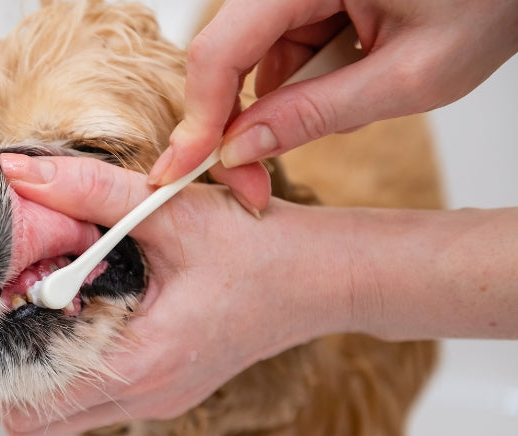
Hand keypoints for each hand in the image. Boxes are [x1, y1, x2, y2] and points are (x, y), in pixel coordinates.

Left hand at [0, 153, 346, 435]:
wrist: (324, 279)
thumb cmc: (256, 246)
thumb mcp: (170, 211)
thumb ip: (88, 190)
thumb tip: (16, 172)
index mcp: (140, 366)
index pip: (26, 402)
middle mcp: (143, 399)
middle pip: (33, 421)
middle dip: (8, 368)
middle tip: (16, 305)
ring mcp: (156, 402)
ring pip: (62, 413)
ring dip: (42, 365)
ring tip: (56, 303)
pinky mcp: (165, 392)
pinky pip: (97, 397)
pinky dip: (78, 362)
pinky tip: (95, 307)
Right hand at [150, 0, 517, 198]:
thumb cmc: (491, 2)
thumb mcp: (411, 76)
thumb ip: (317, 115)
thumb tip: (240, 150)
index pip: (221, 51)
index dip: (198, 118)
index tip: (185, 171)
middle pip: (227, 56)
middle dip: (238, 121)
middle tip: (254, 181)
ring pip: (255, 57)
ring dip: (284, 98)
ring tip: (358, 93)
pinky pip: (281, 47)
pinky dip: (304, 78)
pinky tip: (352, 74)